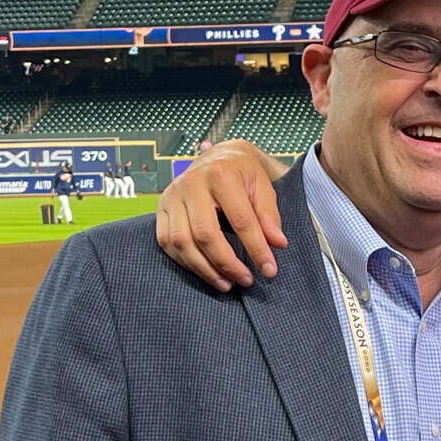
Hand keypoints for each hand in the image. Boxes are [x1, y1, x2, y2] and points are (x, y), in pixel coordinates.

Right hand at [155, 140, 286, 291]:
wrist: (218, 156)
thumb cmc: (243, 173)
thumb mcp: (263, 186)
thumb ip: (269, 216)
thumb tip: (278, 244)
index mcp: (221, 174)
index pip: (240, 220)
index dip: (256, 249)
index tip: (269, 270)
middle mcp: (192, 183)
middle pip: (206, 234)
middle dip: (227, 263)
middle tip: (246, 280)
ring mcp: (172, 196)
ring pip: (182, 242)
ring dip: (205, 269)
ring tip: (227, 283)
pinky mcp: (161, 207)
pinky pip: (167, 242)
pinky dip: (185, 262)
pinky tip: (206, 271)